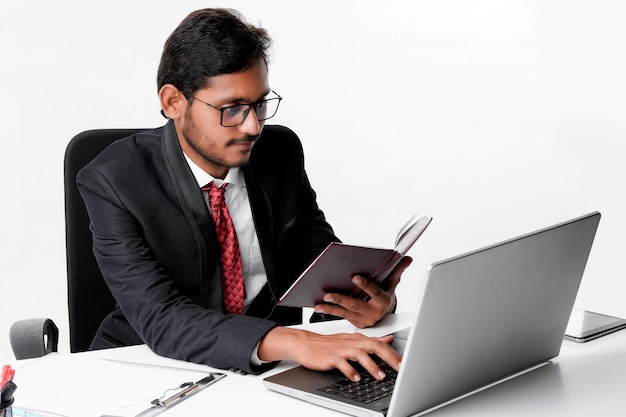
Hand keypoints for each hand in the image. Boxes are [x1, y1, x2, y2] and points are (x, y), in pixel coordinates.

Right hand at [258, 327, 401, 381]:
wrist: (306, 343)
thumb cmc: (330, 344)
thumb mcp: (353, 341)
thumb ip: (372, 341)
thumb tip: (390, 340)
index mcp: (359, 339)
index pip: (381, 345)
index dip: (395, 354)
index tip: (407, 364)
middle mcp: (353, 343)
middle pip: (374, 347)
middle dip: (389, 358)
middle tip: (400, 369)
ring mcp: (342, 350)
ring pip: (360, 355)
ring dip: (371, 366)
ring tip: (380, 376)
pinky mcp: (331, 357)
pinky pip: (342, 364)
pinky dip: (350, 371)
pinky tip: (356, 378)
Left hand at [314, 256, 412, 327]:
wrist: (384, 312)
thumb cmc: (385, 294)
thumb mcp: (392, 282)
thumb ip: (397, 269)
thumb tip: (407, 258)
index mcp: (383, 301)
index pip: (374, 292)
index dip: (366, 285)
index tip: (355, 277)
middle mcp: (373, 312)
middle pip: (355, 305)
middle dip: (341, 299)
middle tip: (328, 294)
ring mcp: (363, 319)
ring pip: (345, 313)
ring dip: (331, 308)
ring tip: (320, 303)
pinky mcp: (355, 323)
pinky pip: (341, 316)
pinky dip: (330, 311)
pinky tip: (320, 306)